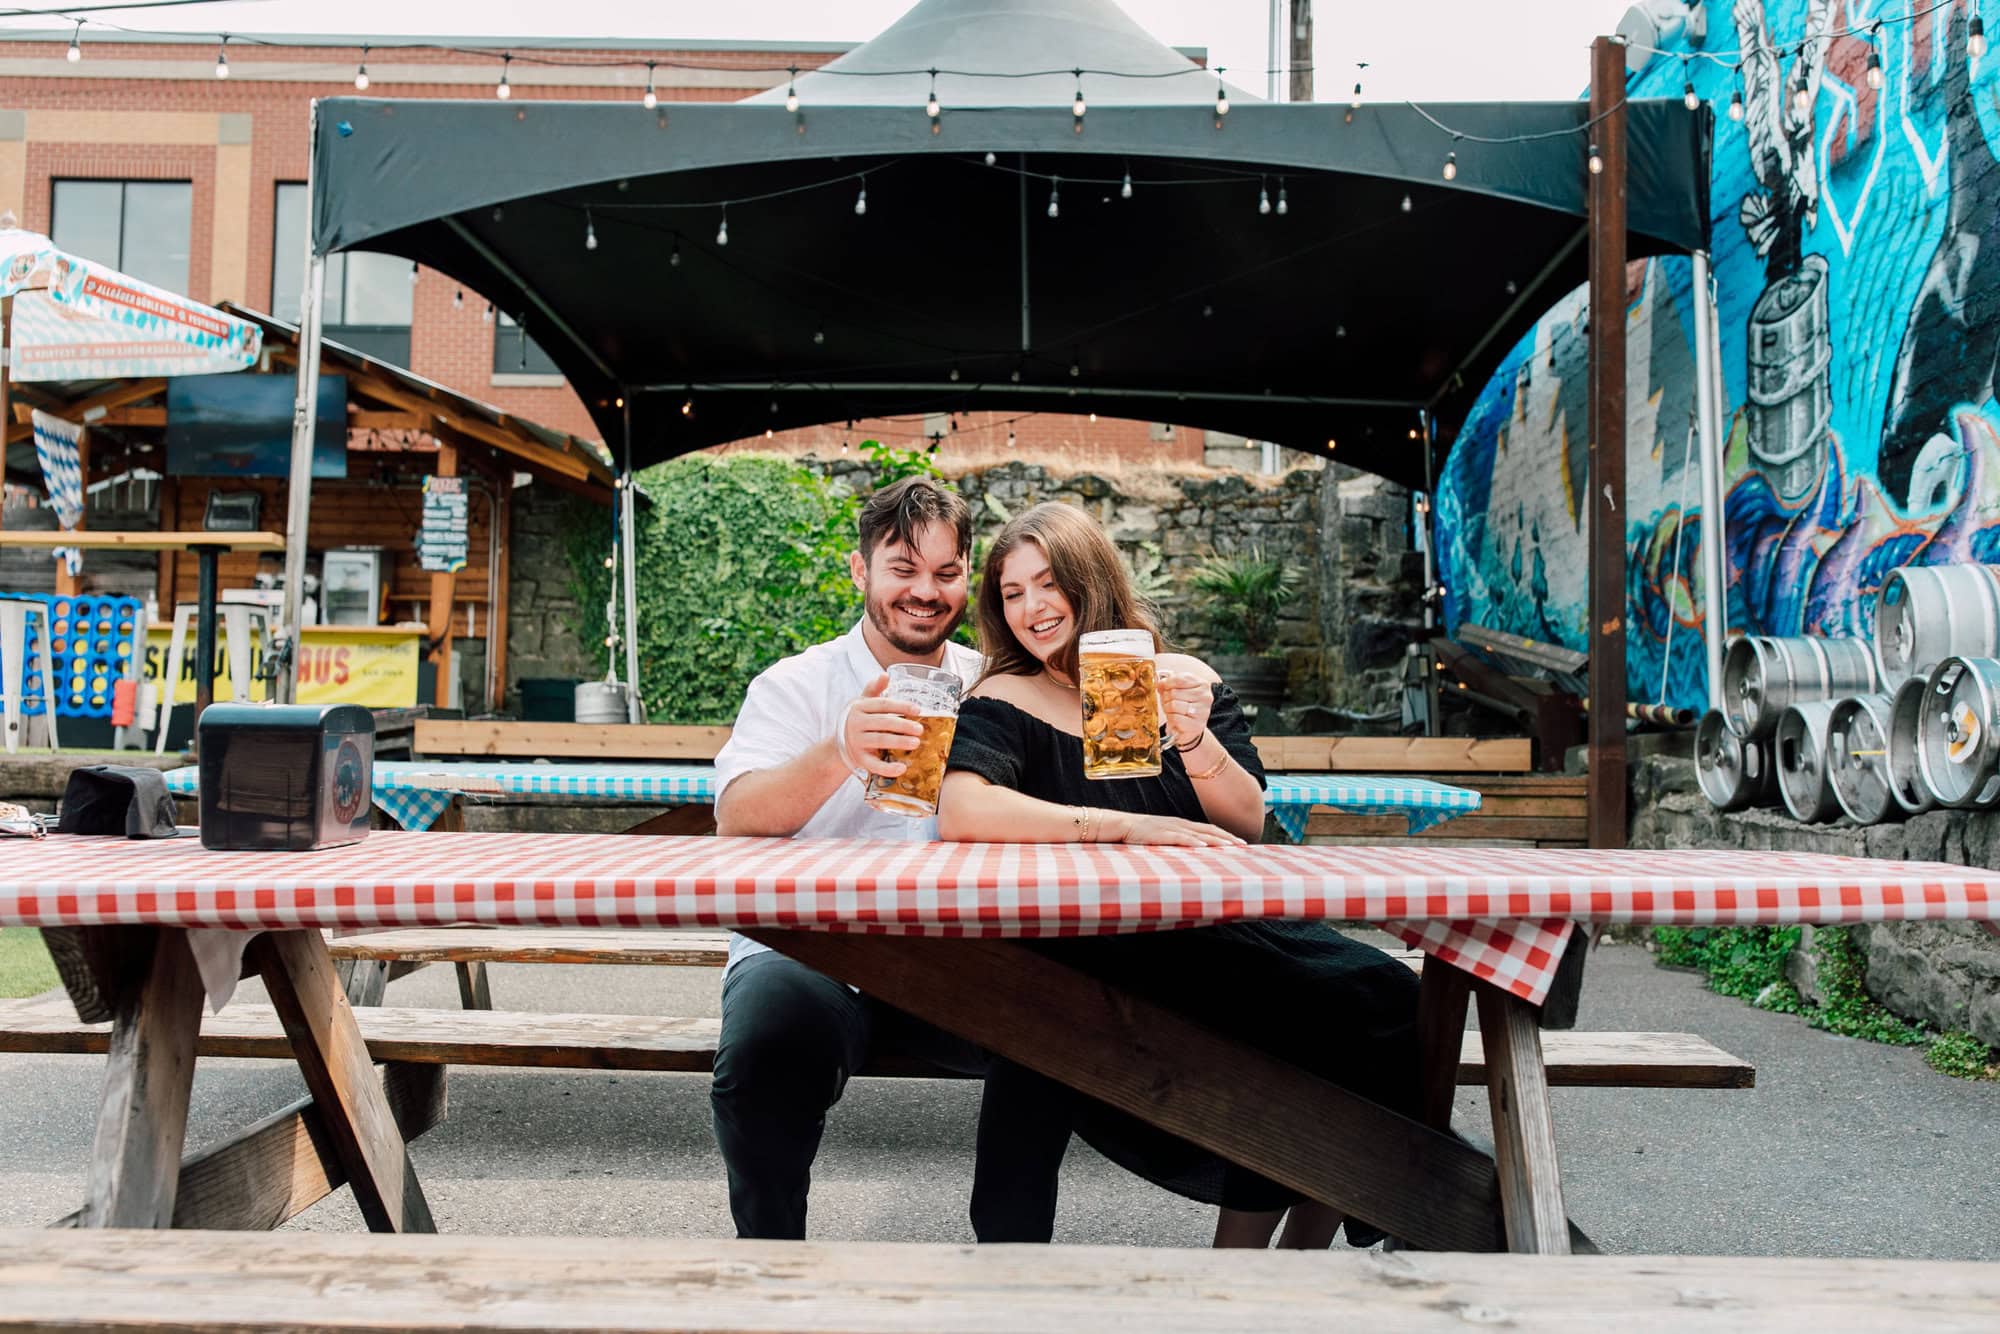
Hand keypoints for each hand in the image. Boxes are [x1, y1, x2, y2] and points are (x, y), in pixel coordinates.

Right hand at [839, 674, 923, 778]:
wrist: (839, 744)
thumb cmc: (858, 720)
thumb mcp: (862, 703)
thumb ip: (874, 689)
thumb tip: (885, 674)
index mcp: (859, 707)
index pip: (883, 704)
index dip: (901, 706)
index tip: (918, 710)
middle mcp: (856, 724)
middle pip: (883, 722)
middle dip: (903, 725)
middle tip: (920, 729)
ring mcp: (856, 742)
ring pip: (879, 741)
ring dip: (899, 742)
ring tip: (916, 743)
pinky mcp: (858, 759)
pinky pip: (873, 765)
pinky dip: (887, 768)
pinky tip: (901, 768)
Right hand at [1094, 809, 1244, 846]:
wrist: (1120, 825)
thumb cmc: (1141, 834)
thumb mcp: (1162, 837)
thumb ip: (1176, 842)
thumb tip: (1191, 853)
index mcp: (1181, 825)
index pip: (1208, 829)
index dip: (1224, 835)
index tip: (1240, 843)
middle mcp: (1180, 824)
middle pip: (1209, 830)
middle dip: (1227, 837)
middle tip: (1244, 845)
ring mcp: (1170, 828)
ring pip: (1198, 833)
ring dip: (1215, 840)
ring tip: (1230, 846)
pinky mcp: (1160, 834)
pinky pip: (1180, 838)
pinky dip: (1193, 842)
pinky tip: (1203, 846)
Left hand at [1156, 671, 1213, 748]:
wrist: (1191, 727)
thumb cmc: (1184, 706)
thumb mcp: (1177, 690)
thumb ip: (1168, 684)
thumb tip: (1159, 683)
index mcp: (1202, 684)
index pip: (1179, 679)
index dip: (1166, 683)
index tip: (1162, 687)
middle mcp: (1205, 697)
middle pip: (1174, 693)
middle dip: (1166, 698)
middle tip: (1168, 703)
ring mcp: (1202, 711)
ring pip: (1173, 705)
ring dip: (1167, 709)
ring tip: (1171, 711)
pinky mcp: (1197, 725)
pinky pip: (1175, 718)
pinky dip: (1170, 719)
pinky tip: (1174, 719)